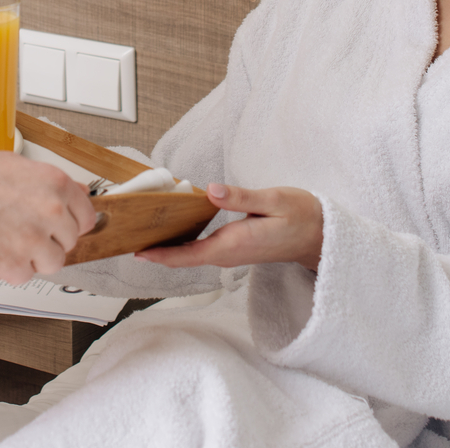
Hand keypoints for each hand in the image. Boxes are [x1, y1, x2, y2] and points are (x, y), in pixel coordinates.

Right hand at [0, 138, 96, 283]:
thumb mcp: (17, 165)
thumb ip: (51, 185)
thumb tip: (79, 193)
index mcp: (56, 184)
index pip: (86, 217)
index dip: (70, 224)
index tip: (58, 228)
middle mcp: (51, 211)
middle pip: (69, 242)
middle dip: (48, 241)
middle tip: (21, 232)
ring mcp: (34, 240)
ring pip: (51, 263)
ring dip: (32, 258)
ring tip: (6, 242)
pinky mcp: (13, 265)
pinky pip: (24, 276)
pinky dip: (9, 269)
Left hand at [136, 183, 322, 273]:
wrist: (320, 235)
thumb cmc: (300, 216)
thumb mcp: (273, 201)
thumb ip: (241, 198)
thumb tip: (209, 192)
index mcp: (234, 244)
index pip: (189, 255)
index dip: (162, 255)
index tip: (137, 252)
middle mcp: (228, 254)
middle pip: (184, 257)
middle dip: (157, 250)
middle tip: (129, 235)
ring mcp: (231, 253)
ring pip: (191, 254)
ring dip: (168, 246)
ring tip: (143, 230)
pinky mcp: (235, 248)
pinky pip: (202, 249)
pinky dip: (183, 242)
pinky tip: (173, 228)